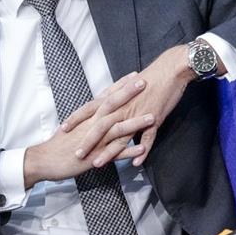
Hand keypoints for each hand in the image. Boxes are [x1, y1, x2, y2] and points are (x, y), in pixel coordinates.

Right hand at [24, 75, 153, 187]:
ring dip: (135, 123)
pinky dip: (129, 151)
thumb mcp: (76, 125)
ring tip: (152, 117)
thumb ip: (90, 116)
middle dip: (128, 94)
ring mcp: (94, 140)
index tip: (135, 75)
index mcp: (88, 116)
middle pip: (112, 106)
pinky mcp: (95, 156)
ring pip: (117, 129)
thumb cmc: (60, 143)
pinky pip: (115, 154)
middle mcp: (92, 125)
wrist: (44, 160)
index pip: (106, 96)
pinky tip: (143, 148)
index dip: (120, 86)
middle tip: (144, 83)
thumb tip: (101, 107)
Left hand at [68, 45, 198, 167]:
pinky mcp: (154, 119)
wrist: (172, 69)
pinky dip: (141, 152)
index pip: (90, 108)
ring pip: (120, 136)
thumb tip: (108, 101)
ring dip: (108, 152)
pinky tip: (136, 164)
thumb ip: (118, 95)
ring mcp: (138, 114)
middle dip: (88, 141)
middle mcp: (124, 106)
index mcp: (116, 97)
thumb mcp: (129, 85)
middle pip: (101, 126)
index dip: (76, 119)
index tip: (63, 129)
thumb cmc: (152, 76)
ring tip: (98, 164)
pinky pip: (147, 139)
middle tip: (77, 155)